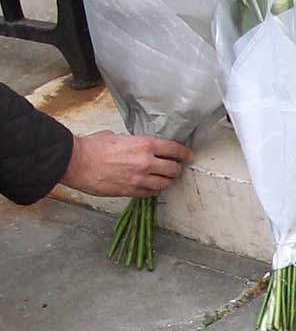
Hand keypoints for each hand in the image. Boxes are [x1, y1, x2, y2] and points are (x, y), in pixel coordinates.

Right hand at [61, 132, 191, 197]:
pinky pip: (150, 193)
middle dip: (176, 169)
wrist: (74, 162)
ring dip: (167, 181)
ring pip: (165, 183)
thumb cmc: (91, 147)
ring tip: (165, 179)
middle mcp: (146, 162)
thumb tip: (135, 146)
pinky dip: (154, 190)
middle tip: (175, 168)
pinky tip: (152, 187)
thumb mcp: (116, 137)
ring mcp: (139, 179)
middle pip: (174, 169)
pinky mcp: (130, 191)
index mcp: (144, 145)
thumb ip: (132, 143)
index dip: (183, 153)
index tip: (187, 156)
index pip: (174, 150)